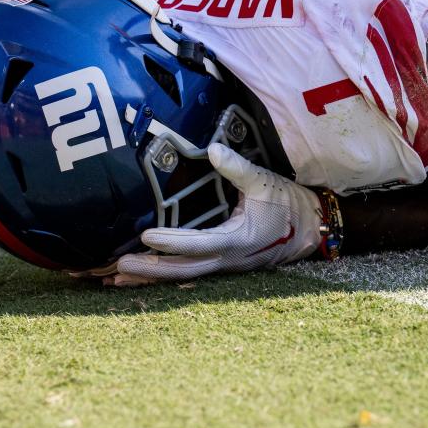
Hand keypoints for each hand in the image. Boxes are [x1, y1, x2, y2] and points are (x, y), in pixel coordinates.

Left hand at [107, 143, 321, 285]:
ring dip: (152, 277)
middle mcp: (229, 260)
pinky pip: (189, 273)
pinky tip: (142, 274)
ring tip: (116, 279)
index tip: (146, 236)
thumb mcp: (265, 181)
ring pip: (184, 277)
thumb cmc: (288, 204)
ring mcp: (225, 266)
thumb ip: (237, 167)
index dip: (172, 242)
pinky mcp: (222, 264)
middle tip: (117, 267)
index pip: (199, 244)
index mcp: (239, 240)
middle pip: (184, 271)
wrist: (312, 229)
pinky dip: (164, 275)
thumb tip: (213, 149)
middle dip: (151, 270)